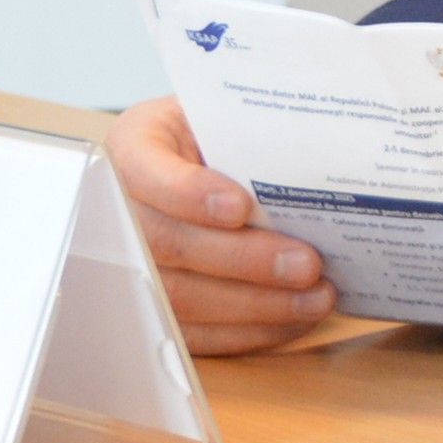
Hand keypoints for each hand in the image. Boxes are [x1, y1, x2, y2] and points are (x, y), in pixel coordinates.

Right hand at [108, 96, 337, 353]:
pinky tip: (294, 319)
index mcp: (135, 145)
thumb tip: (321, 155)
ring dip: (254, 305)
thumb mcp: (235, 110)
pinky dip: (248, 330)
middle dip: (241, 260)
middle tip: (306, 265)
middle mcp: (121, 205)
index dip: (186, 192)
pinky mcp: (157, 304)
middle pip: (165, 245)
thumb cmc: (229, 129)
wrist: (216, 152)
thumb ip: (258, 129)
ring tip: (316, 298)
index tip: (238, 205)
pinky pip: (193, 331)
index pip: (144, 171)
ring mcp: (131, 261)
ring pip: (178, 297)